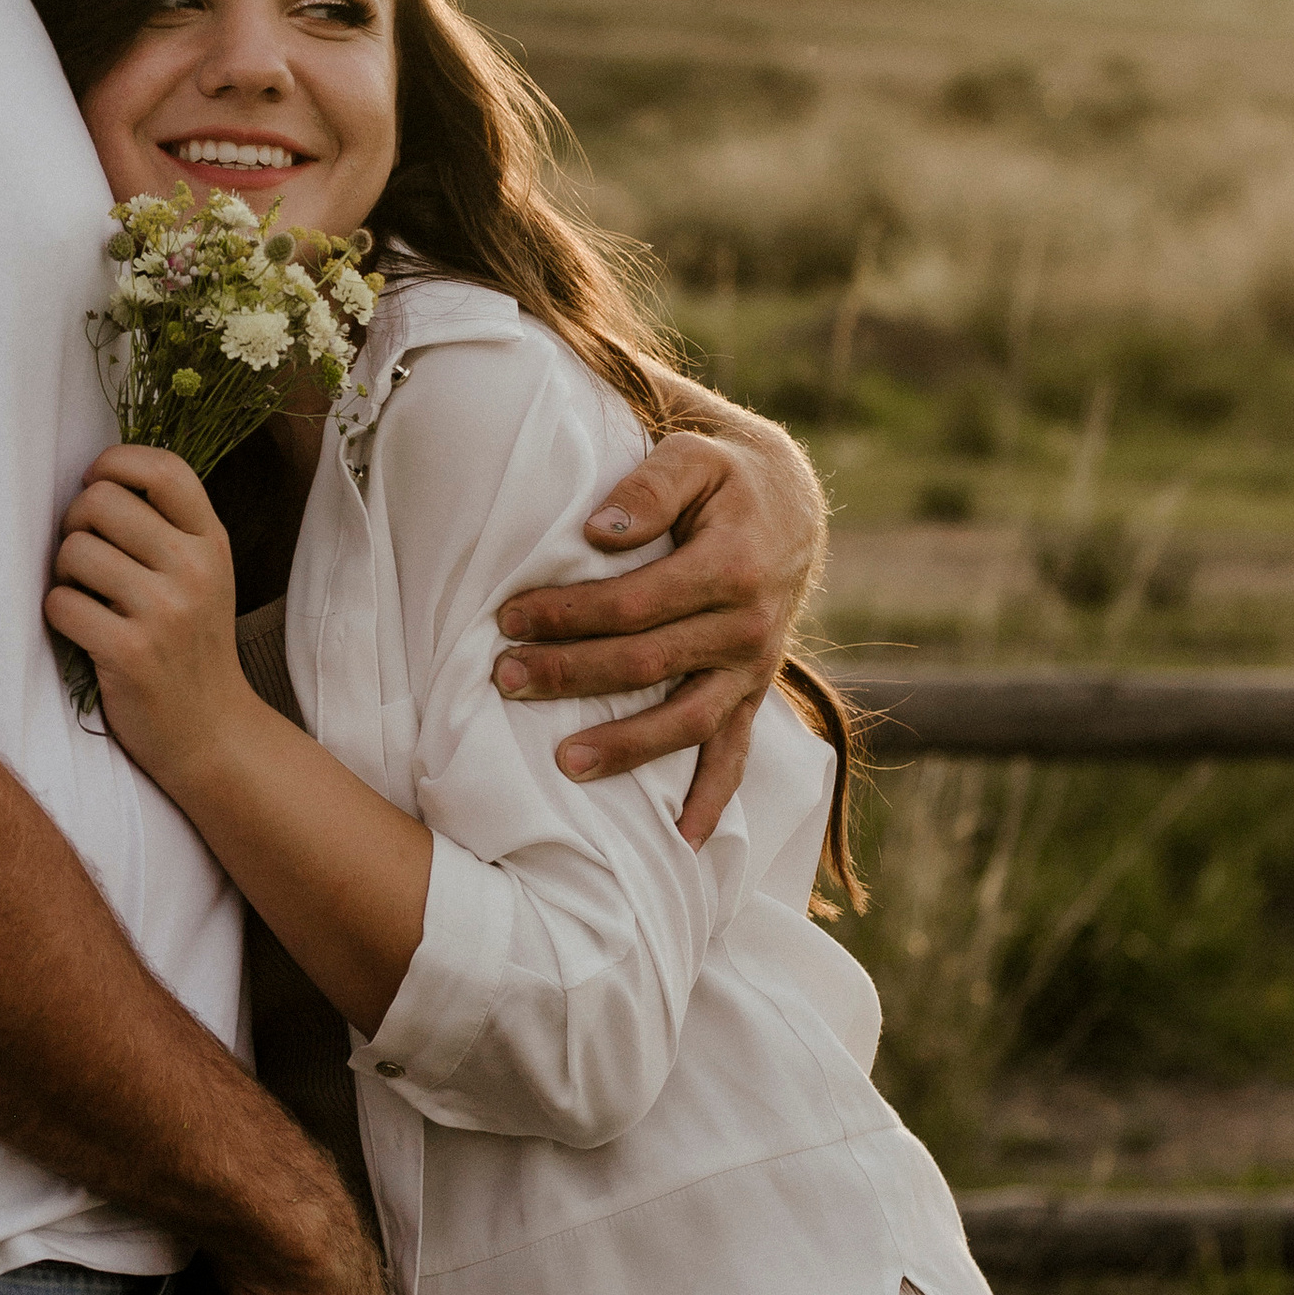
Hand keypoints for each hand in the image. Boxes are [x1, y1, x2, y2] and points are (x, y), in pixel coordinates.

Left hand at [45, 447, 247, 786]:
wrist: (211, 730)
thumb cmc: (190, 644)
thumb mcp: (202, 574)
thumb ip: (166, 525)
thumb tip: (98, 477)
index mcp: (211, 540)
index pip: (162, 467)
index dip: (114, 463)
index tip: (96, 486)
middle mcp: (194, 569)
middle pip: (100, 501)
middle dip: (74, 524)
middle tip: (83, 557)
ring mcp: (165, 612)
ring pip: (73, 551)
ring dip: (63, 574)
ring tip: (86, 597)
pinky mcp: (131, 653)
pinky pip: (61, 605)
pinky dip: (59, 616)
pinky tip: (83, 631)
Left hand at [490, 417, 823, 846]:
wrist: (790, 504)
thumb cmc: (724, 477)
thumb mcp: (695, 453)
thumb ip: (649, 487)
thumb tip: (599, 534)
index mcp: (731, 567)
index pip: (633, 604)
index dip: (568, 614)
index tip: (508, 618)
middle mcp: (748, 627)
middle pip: (647, 665)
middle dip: (570, 675)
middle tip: (504, 679)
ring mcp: (752, 669)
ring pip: (687, 722)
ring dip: (625, 748)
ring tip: (564, 764)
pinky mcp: (752, 694)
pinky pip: (735, 755)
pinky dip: (710, 800)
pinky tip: (679, 841)